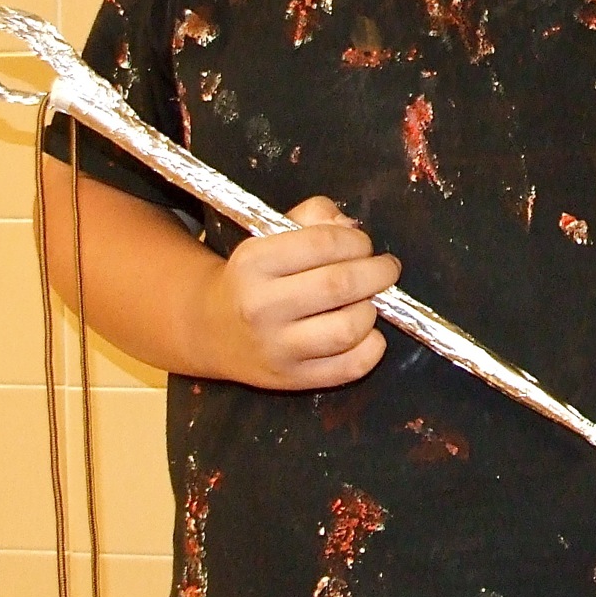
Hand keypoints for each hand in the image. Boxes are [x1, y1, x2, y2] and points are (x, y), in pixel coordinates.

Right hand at [192, 196, 397, 388]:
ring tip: (367, 302)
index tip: (364, 245)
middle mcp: (260, 307)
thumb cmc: (256, 276)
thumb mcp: (272, 232)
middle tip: (385, 269)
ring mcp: (276, 348)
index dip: (357, 241)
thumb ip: (316, 216)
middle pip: (340, 285)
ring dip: (372, 310)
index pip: (323, 243)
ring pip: (348, 329)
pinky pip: (351, 367)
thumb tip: (351, 228)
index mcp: (253, 262)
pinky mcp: (292, 380)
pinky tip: (364, 332)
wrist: (211, 329)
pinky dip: (372, 347)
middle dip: (377, 272)